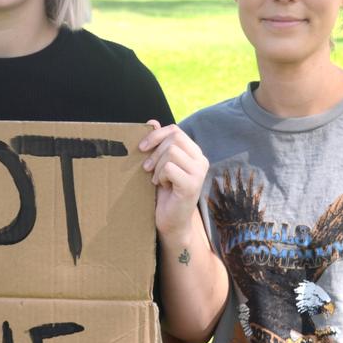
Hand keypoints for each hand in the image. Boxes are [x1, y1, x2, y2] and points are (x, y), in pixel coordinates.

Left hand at [139, 121, 207, 237]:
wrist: (170, 221)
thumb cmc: (164, 193)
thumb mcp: (159, 165)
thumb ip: (159, 144)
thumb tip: (152, 121)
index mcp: (195, 153)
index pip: (175, 131)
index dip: (156, 135)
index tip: (142, 147)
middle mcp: (201, 160)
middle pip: (174, 138)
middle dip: (155, 152)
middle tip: (147, 168)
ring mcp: (199, 172)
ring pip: (171, 152)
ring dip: (158, 166)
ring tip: (158, 180)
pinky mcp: (192, 185)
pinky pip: (170, 168)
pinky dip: (161, 176)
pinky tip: (163, 186)